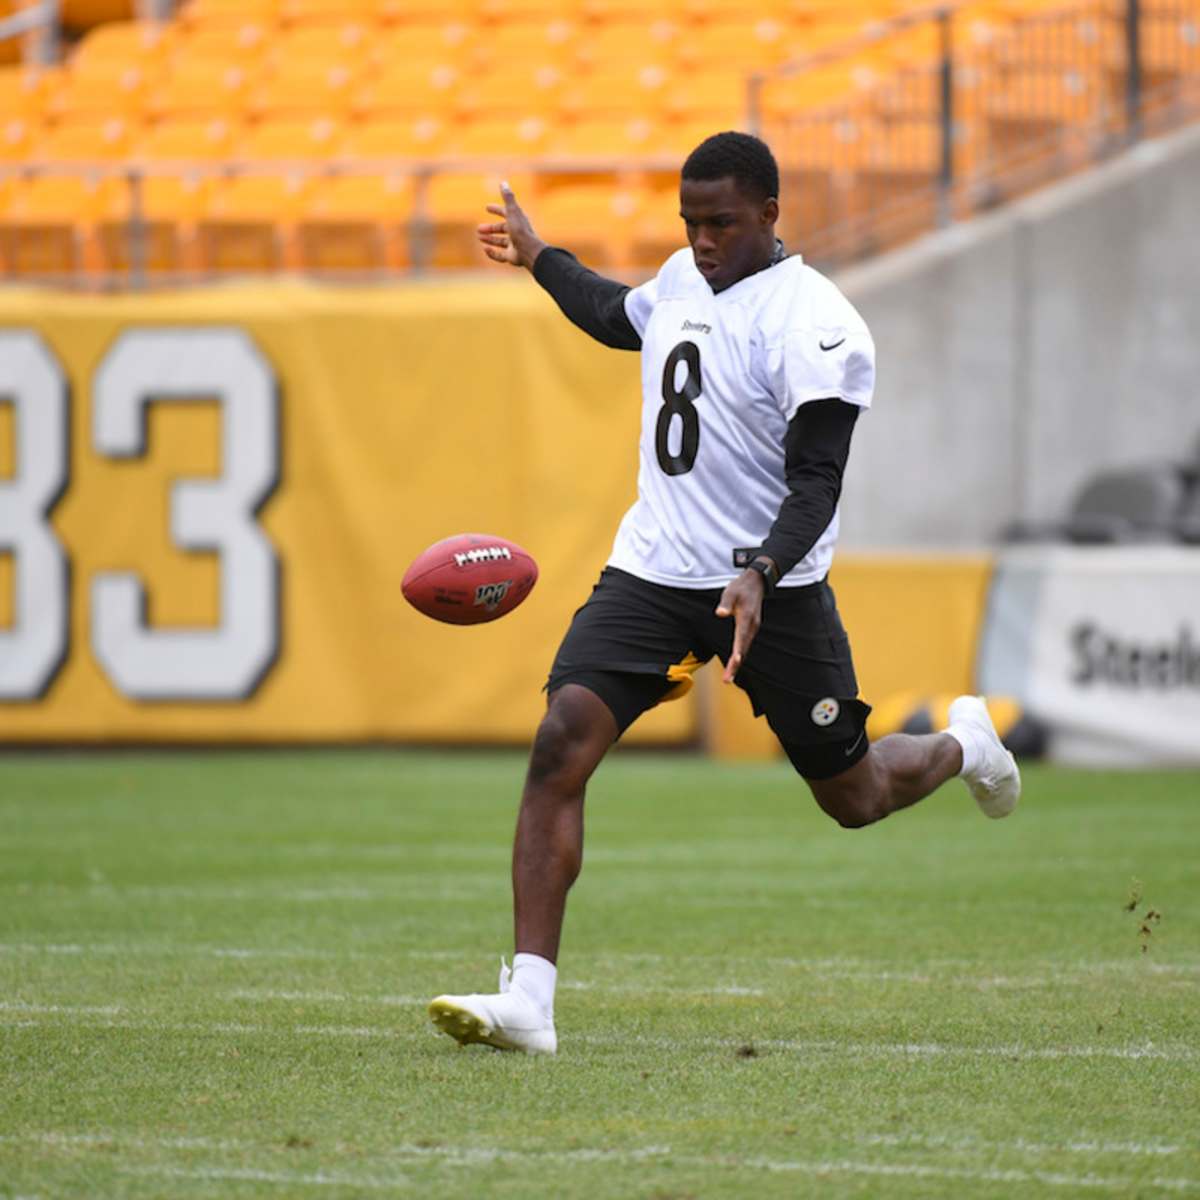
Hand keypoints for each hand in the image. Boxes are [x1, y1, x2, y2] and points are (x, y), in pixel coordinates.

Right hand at [476, 180, 546, 269]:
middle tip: (478, 229)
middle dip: (490, 228)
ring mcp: (514, 245)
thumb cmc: (520, 230)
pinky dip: (492, 253)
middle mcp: (516, 233)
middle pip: (501, 229)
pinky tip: (485, 249)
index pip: (506, 213)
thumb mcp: (512, 211)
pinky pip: (500, 255)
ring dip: (489, 239)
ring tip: (479, 238)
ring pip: (500, 242)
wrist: (529, 250)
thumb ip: (507, 197)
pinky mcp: (512, 256)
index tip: (487, 207)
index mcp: (517, 220)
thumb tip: (503, 182)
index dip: (496, 209)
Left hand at [715, 569, 765, 683]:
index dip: (738, 649)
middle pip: (743, 648)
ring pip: (744, 649)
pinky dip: (739, 656)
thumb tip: (720, 613)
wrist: (756, 583)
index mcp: (746, 617)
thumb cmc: (740, 587)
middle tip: (727, 679)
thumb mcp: (730, 592)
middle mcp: (752, 625)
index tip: (735, 660)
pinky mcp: (750, 629)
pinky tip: (733, 665)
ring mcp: (752, 628)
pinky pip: (744, 645)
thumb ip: (725, 603)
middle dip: (735, 664)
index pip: (742, 636)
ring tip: (728, 678)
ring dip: (737, 663)